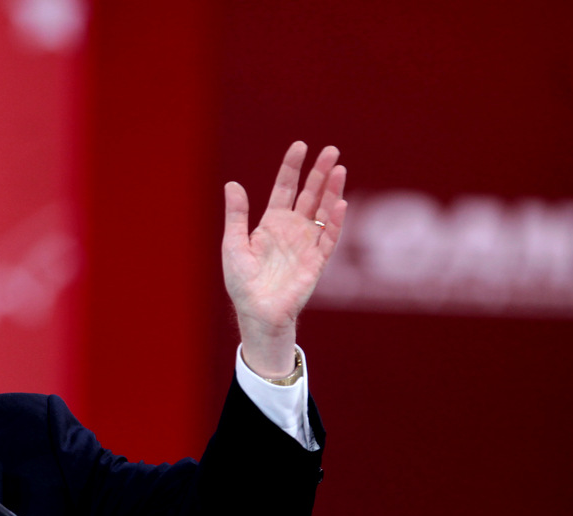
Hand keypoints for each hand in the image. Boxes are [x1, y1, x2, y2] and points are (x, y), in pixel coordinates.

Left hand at [222, 142, 346, 377]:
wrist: (255, 312)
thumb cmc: (243, 282)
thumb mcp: (233, 244)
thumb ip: (236, 215)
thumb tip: (232, 184)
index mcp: (272, 223)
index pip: (285, 188)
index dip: (292, 168)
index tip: (300, 146)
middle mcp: (292, 228)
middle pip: (310, 194)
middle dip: (320, 173)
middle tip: (331, 150)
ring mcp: (307, 243)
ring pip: (324, 211)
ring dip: (332, 191)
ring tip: (339, 169)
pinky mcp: (316, 261)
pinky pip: (329, 238)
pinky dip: (335, 222)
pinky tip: (340, 203)